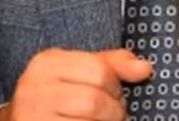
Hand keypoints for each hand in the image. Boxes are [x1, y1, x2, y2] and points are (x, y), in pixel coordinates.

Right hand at [0, 48, 152, 120]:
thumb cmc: (55, 96)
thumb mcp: (77, 71)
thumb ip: (111, 65)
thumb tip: (144, 68)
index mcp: (46, 63)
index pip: (99, 71)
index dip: (116, 86)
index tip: (115, 94)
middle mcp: (35, 89)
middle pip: (94, 101)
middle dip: (113, 112)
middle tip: (112, 115)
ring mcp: (33, 117)